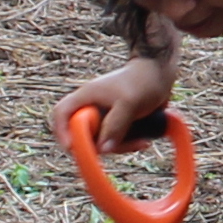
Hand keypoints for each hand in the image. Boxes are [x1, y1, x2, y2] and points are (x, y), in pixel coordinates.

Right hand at [59, 53, 174, 150]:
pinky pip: (114, 141)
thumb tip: (103, 150)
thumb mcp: (128, 103)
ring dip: (120, 147)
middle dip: (100, 146)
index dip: (62, 131)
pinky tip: (143, 141)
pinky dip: (127, 144)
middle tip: (123, 146)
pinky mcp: (115, 123)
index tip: (72, 148)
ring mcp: (103, 116)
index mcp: (86, 97)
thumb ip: (115, 126)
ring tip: (142, 142)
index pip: (62, 114)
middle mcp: (91, 108)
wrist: (160, 73)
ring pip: (100, 142)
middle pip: (82, 135)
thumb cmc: (143, 81)